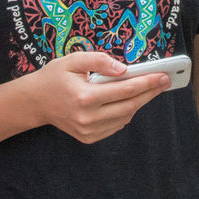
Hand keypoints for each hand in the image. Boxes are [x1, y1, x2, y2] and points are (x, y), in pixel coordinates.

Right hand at [21, 52, 171, 144]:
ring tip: (146, 88)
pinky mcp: (88, 137)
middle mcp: (88, 117)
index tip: (163, 76)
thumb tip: (124, 69)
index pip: (126, 90)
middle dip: (150, 93)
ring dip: (138, 102)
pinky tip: (125, 101)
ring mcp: (88, 131)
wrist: (35, 102)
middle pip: (130, 106)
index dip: (148, 82)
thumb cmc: (54, 77)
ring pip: (125, 117)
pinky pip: (116, 125)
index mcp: (85, 97)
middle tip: (164, 82)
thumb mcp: (73, 60)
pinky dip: (124, 113)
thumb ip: (99, 61)